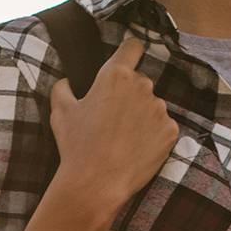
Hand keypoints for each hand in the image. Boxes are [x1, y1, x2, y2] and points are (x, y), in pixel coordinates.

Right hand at [44, 37, 178, 230]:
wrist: (97, 184)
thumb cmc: (76, 146)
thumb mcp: (61, 112)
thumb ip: (63, 88)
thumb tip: (67, 81)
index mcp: (115, 75)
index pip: (132, 46)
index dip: (130, 51)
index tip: (128, 58)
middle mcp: (142, 86)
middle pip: (140, 81)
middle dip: (129, 94)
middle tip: (113, 118)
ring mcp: (159, 109)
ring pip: (151, 105)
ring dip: (141, 116)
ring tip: (124, 138)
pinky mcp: (170, 131)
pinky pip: (162, 127)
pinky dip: (153, 135)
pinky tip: (136, 149)